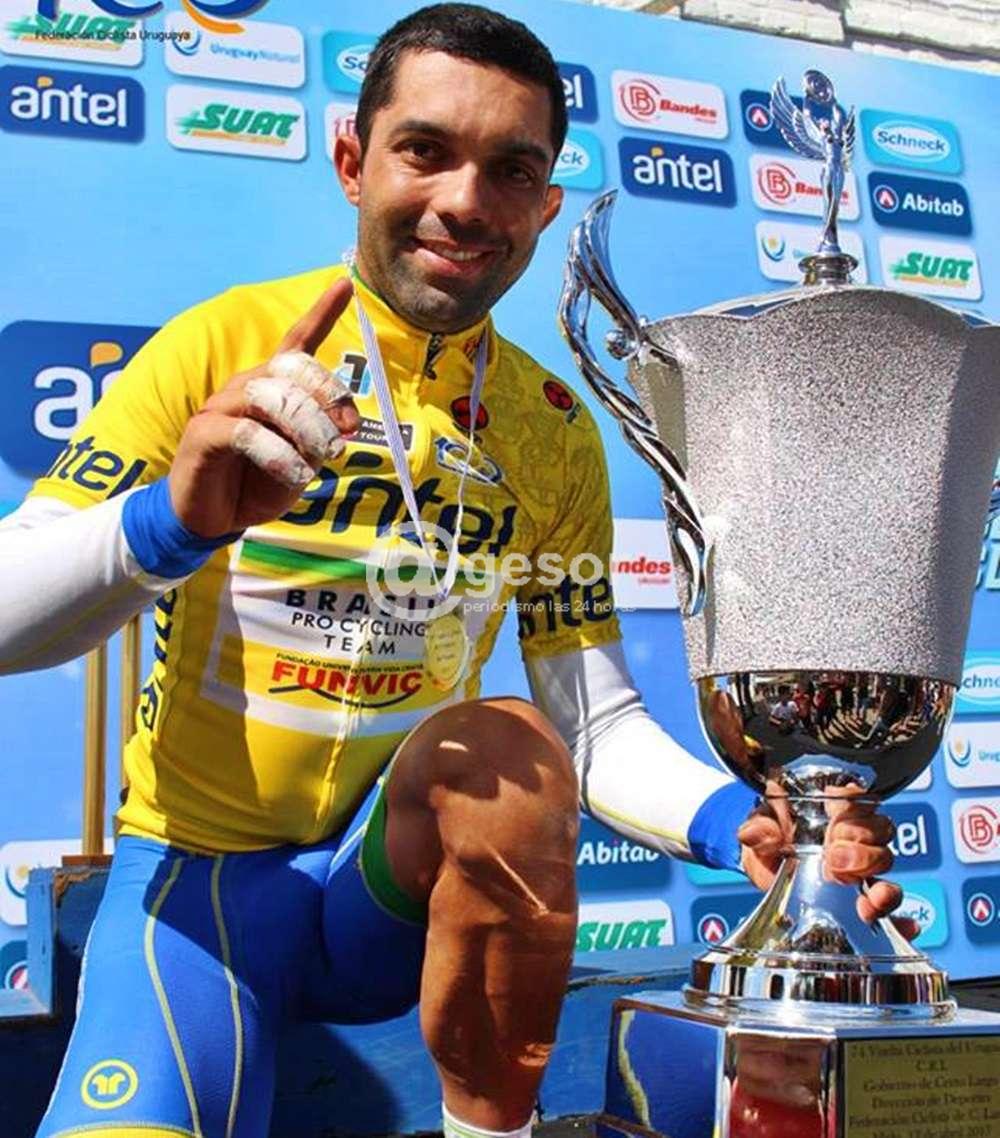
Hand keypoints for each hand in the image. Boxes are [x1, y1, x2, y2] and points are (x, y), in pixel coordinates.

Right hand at [169, 278, 359, 536]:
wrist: (212, 517)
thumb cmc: (258, 484)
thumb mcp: (302, 462)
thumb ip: (319, 438)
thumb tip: (338, 424)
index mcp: (272, 388)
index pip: (297, 342)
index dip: (320, 312)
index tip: (345, 285)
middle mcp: (247, 386)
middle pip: (293, 368)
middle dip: (328, 395)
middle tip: (347, 432)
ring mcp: (222, 406)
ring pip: (273, 397)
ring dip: (308, 427)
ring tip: (324, 457)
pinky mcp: (204, 433)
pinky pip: (246, 431)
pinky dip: (278, 453)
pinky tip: (295, 473)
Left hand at [737, 781, 918, 938]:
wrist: (763, 868)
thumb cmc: (767, 839)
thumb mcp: (758, 829)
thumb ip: (757, 828)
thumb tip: (754, 834)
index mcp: (830, 810)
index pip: (859, 799)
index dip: (853, 808)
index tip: (834, 823)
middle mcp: (853, 836)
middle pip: (880, 833)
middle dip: (862, 848)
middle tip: (834, 860)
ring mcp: (862, 869)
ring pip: (888, 869)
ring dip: (880, 883)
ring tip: (864, 898)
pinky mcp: (864, 902)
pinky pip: (893, 911)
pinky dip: (901, 920)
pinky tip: (904, 928)